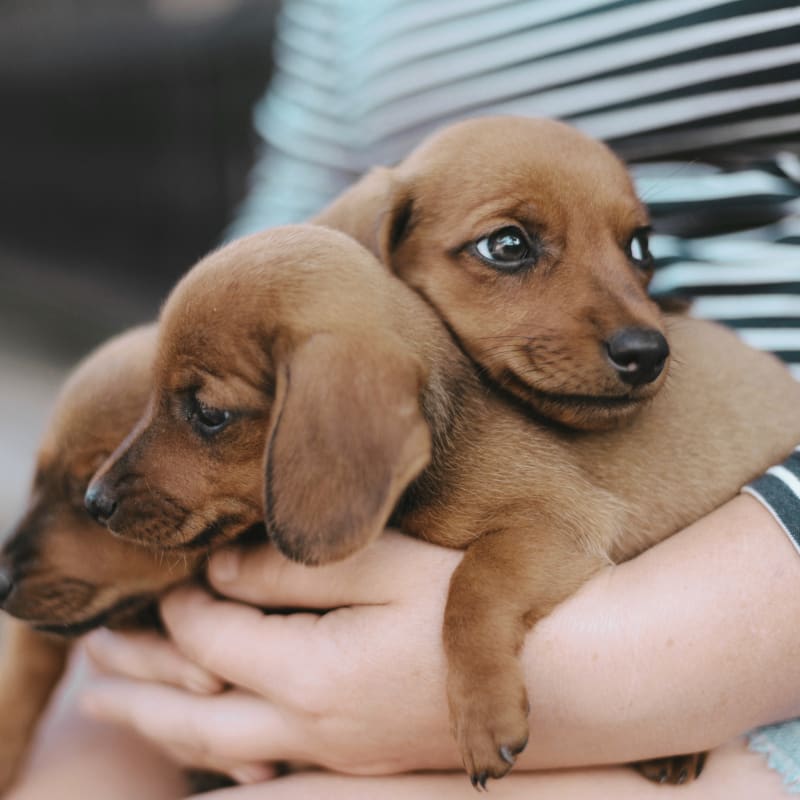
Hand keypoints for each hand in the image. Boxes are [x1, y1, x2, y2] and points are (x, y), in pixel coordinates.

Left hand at [83, 496, 799, 776]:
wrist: (580, 674)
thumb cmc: (489, 601)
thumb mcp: (391, 566)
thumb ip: (297, 570)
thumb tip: (219, 572)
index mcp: (313, 674)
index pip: (210, 639)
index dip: (174, 606)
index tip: (149, 578)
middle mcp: (316, 729)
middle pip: (196, 714)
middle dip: (136, 684)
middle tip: (89, 663)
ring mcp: (343, 755)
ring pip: (225, 751)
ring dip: (168, 721)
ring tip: (121, 702)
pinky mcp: (370, 759)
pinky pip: (270, 765)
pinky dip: (224, 749)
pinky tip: (217, 740)